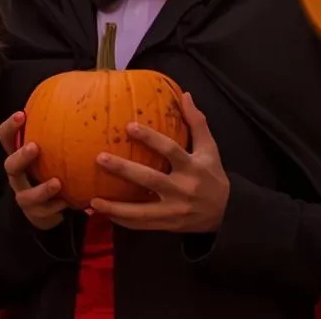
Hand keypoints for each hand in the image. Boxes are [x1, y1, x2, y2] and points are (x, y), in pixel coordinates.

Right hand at [0, 110, 65, 230]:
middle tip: (35, 147)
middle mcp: (18, 175)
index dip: (10, 127)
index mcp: (19, 156)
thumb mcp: (51, 152)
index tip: (21, 114)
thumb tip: (82, 100)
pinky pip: (43, 212)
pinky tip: (66, 202)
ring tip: (57, 182)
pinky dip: (54, 207)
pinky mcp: (35, 213)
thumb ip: (59, 132)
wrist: (48, 208)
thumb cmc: (51, 169)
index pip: (5, 138)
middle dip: (21, 156)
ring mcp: (24, 195)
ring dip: (41, 189)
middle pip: (10, 165)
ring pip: (25, 195)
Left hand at [91, 92, 228, 233]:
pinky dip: (123, 221)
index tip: (129, 126)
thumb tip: (185, 95)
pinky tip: (104, 214)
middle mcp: (182, 189)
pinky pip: (142, 224)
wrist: (226, 213)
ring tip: (93, 201)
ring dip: (116, 207)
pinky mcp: (168, 225)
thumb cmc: (213, 176)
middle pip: (150, 179)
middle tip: (100, 158)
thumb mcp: (210, 149)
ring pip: (142, 211)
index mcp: (192, 167)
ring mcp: (174, 210)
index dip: (151, 138)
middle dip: (124, 170)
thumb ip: (197, 122)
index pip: (170, 150)